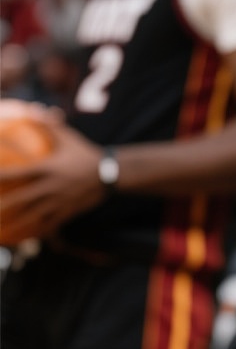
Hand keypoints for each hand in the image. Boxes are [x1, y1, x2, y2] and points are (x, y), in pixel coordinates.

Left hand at [0, 114, 106, 241]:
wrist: (110, 173)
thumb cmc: (86, 154)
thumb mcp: (69, 139)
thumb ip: (50, 126)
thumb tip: (34, 110)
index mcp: (48, 169)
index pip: (18, 173)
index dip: (1, 177)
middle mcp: (51, 187)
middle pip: (21, 200)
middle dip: (3, 207)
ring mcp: (59, 202)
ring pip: (32, 216)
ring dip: (14, 224)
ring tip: (0, 232)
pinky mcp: (66, 212)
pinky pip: (48, 225)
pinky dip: (34, 232)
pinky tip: (22, 238)